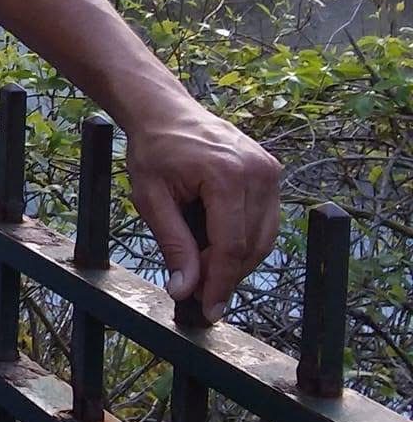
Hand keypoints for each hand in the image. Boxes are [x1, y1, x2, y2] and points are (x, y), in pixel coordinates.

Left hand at [125, 102, 281, 323]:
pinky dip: (244, 239)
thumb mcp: (151, 199)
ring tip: (204, 270)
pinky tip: (216, 246)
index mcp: (225, 175)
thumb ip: (173, 244)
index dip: (219, 282)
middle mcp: (256, 171)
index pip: (230, 245)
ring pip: (263, 237)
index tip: (208, 310)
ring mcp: (269, 169)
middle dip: (225, 275)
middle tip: (198, 294)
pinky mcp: (271, 171)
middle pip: (251, 245)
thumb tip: (185, 289)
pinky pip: (264, 219)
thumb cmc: (153, 151)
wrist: (165, 111)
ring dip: (236, 260)